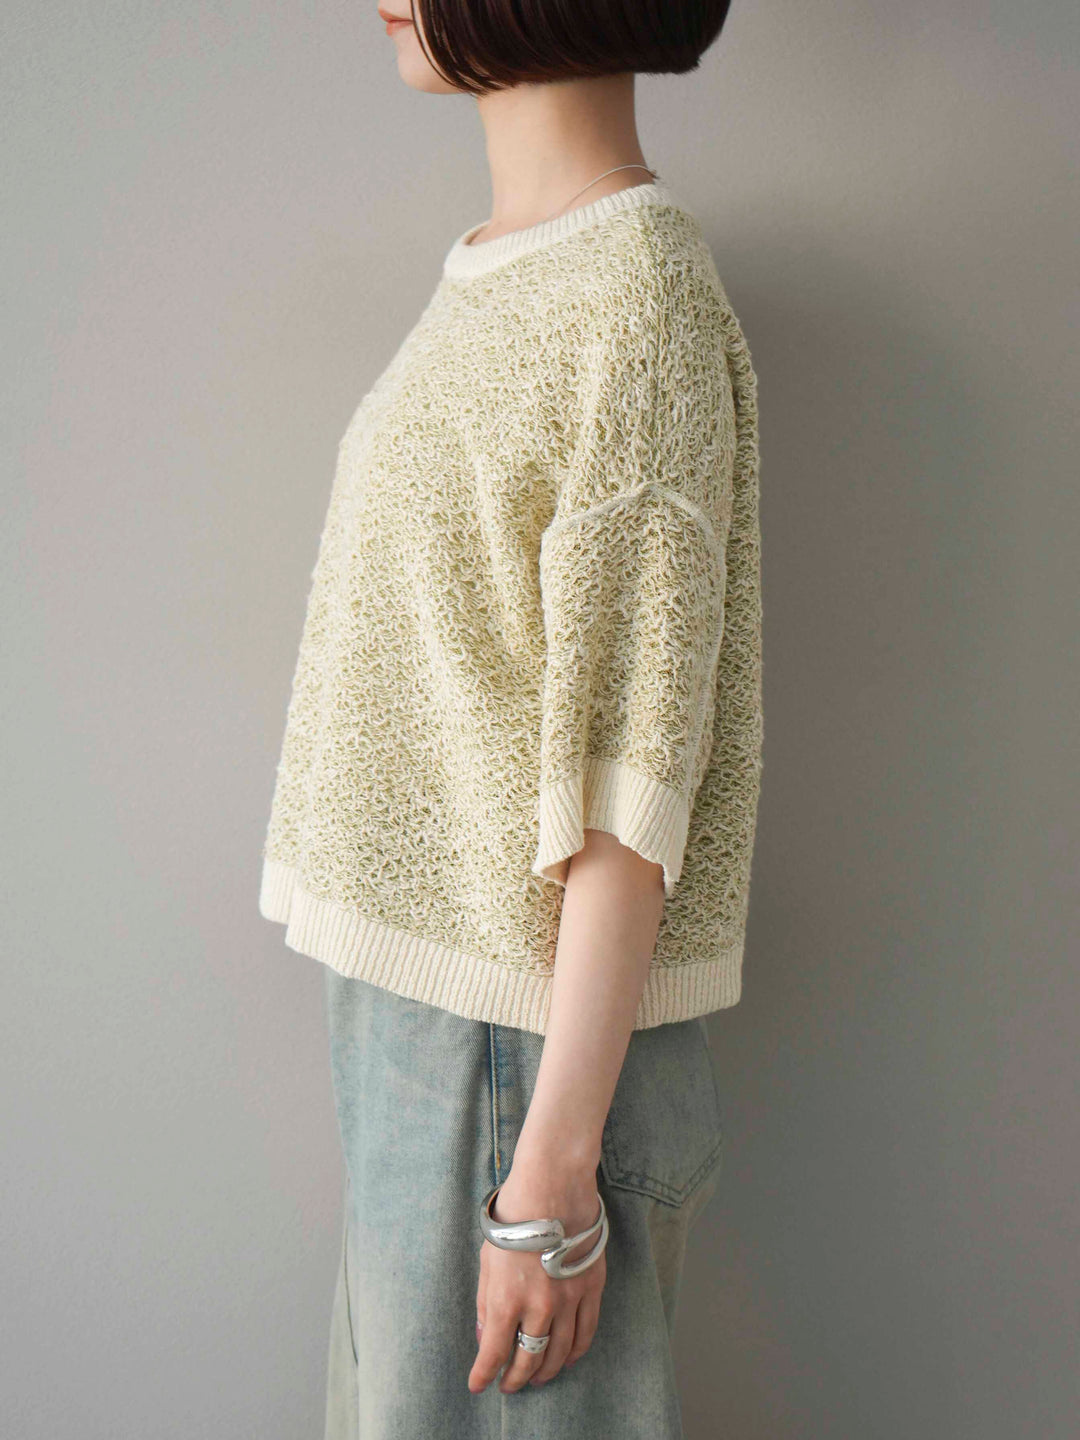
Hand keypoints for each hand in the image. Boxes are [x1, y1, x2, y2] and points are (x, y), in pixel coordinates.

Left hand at [468, 1165, 606, 1392]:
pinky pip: (586, 1331)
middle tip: (509, 1385)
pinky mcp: (591, 1287)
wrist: (552, 1185)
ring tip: (537, 1378)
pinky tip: (568, 1358)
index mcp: (507, 1299)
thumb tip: (487, 1338)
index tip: (478, 1384)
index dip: (484, 1374)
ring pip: (561, 1352)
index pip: (494, 1354)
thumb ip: (486, 1303)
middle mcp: (539, 1307)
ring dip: (546, 1370)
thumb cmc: (513, 1217)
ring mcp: (569, 1299)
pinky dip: (576, 1351)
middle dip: (516, 1378)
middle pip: (530, 1359)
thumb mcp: (487, 1259)